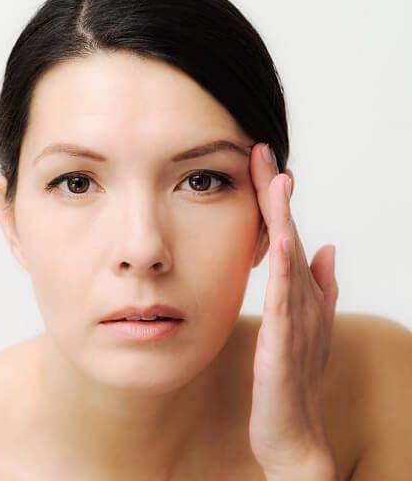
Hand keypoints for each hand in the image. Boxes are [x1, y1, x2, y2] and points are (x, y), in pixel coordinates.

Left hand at [246, 143, 339, 477]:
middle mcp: (302, 303)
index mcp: (298, 297)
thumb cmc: (293, 381)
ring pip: (290, 263)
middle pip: (289, 238)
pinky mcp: (283, 348)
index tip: (261, 164)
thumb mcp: (304, 329)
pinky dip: (284, 273)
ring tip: (277, 182)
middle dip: (277, 197)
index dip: (275, 201)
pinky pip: (284, 304)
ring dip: (284, 221)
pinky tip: (278, 244)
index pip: (286, 238)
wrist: (293, 435)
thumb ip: (317, 289)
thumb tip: (327, 247)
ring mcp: (296, 324)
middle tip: (263, 153)